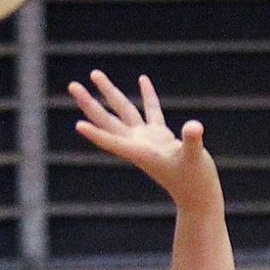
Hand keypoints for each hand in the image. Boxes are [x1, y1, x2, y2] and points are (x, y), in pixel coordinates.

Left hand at [69, 71, 221, 213]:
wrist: (197, 195)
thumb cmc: (195, 181)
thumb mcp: (195, 159)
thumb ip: (192, 142)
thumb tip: (194, 127)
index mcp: (142, 153)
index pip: (114, 142)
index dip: (97, 134)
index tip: (78, 125)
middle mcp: (139, 145)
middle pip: (108, 120)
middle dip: (90, 104)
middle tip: (72, 86)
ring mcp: (148, 139)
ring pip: (124, 111)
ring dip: (109, 93)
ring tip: (94, 74)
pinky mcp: (161, 136)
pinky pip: (151, 111)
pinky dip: (147, 95)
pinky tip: (142, 79)